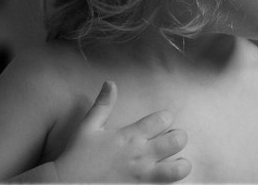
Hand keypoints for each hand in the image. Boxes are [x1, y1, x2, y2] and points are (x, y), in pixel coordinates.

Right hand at [53, 81, 190, 182]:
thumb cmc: (76, 157)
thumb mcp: (88, 127)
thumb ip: (103, 104)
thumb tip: (110, 82)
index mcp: (130, 135)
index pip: (164, 119)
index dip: (167, 118)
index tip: (162, 123)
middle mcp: (141, 154)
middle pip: (178, 140)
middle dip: (179, 138)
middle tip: (171, 141)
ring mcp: (143, 176)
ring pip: (179, 169)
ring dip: (181, 164)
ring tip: (175, 163)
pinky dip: (168, 182)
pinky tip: (162, 179)